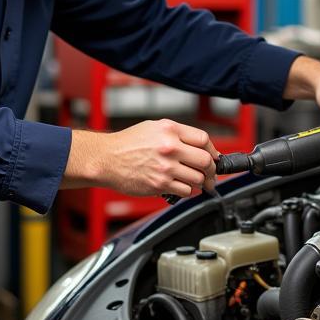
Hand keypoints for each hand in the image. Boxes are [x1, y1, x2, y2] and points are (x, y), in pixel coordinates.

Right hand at [63, 119, 218, 197]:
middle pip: (206, 161)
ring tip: (197, 182)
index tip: (214, 157)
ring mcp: (165, 167)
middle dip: (211, 170)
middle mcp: (170, 147)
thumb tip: (200, 146)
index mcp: (170, 130)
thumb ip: (177, 135)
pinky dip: (189, 192)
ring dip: (201, 182)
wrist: (106, 158)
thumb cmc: (127, 144)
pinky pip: (185, 191)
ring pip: (198, 178)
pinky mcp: (159, 184)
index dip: (213, 150)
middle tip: (210, 174)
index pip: (204, 140)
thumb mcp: (154, 128)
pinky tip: (184, 188)